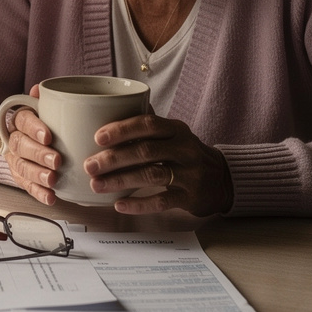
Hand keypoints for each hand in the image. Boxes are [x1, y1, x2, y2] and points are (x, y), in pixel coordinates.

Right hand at [2, 85, 63, 205]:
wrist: (24, 139)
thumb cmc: (41, 123)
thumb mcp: (43, 109)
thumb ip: (46, 100)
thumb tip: (40, 89)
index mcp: (20, 120)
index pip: (23, 120)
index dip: (35, 128)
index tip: (49, 136)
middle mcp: (14, 139)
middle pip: (21, 145)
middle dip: (39, 154)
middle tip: (57, 160)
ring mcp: (15, 159)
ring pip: (22, 166)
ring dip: (38, 174)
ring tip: (53, 179)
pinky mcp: (20, 177)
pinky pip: (26, 186)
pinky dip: (38, 193)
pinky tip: (50, 196)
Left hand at [83, 113, 233, 215]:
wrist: (222, 179)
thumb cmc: (187, 154)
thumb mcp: (174, 134)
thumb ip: (147, 125)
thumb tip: (112, 107)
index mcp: (176, 130)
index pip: (148, 125)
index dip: (122, 130)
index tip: (97, 137)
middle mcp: (184, 149)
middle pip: (145, 151)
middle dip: (114, 158)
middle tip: (89, 165)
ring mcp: (189, 174)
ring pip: (151, 175)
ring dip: (120, 180)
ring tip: (96, 185)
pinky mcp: (190, 197)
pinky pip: (162, 201)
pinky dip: (139, 203)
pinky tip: (119, 204)